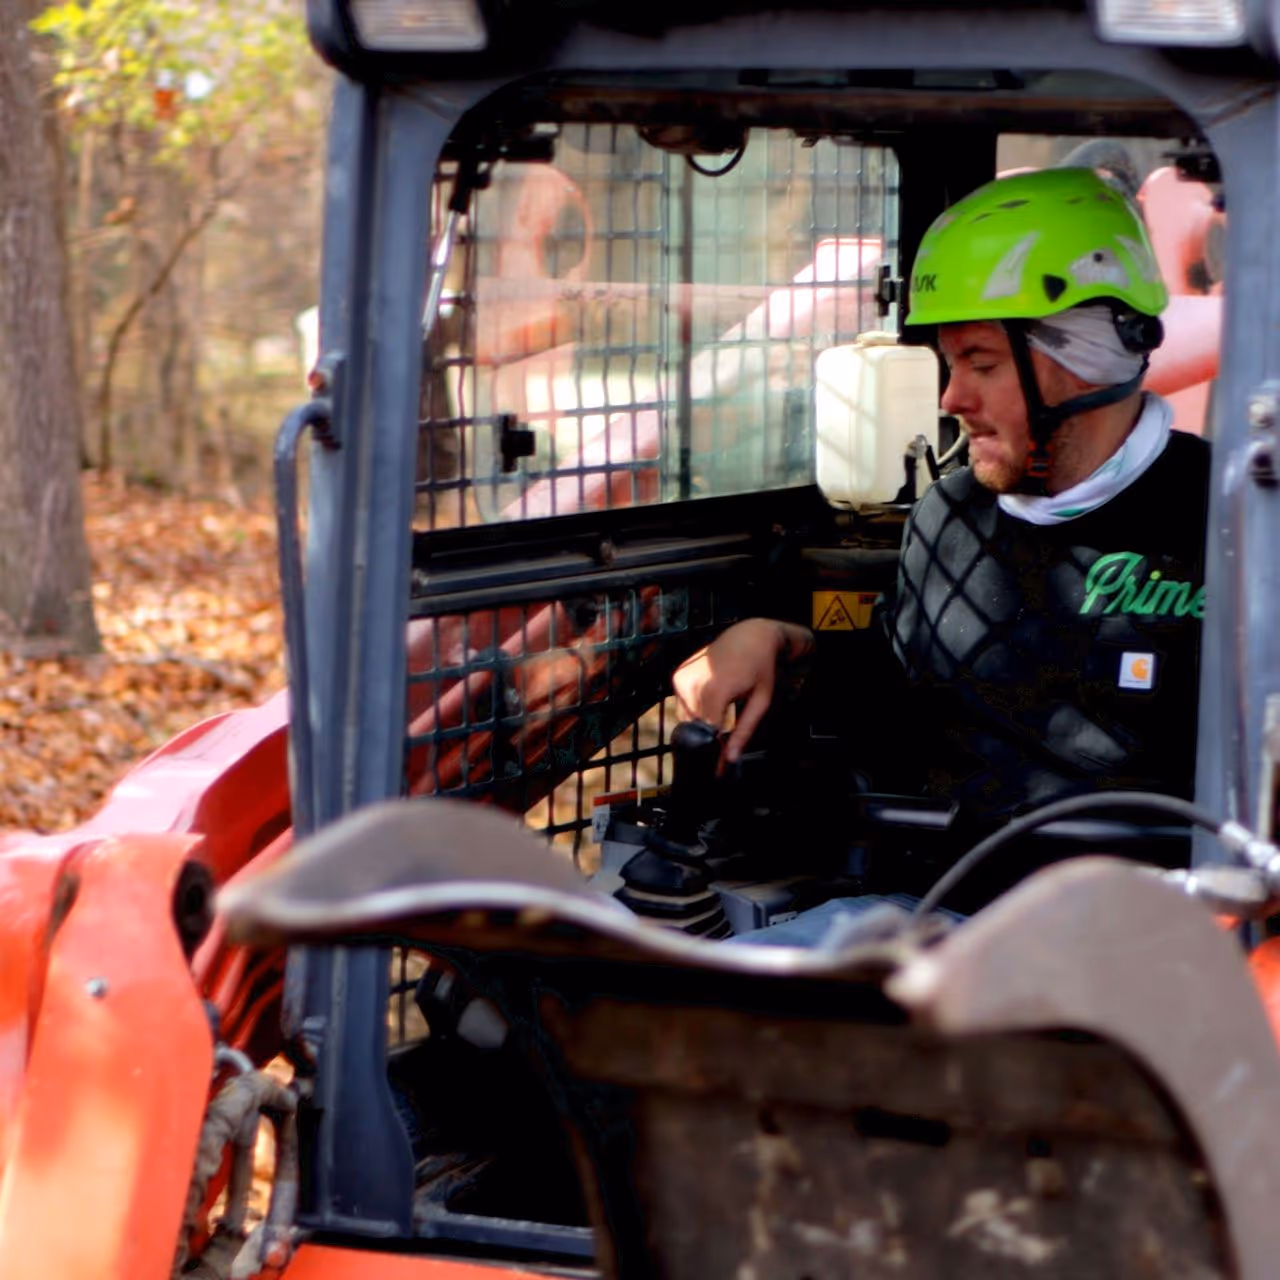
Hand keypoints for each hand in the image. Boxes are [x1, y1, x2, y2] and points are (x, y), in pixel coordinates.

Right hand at [673, 618, 813, 766]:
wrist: (750, 635)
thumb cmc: (760, 668)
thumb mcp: (759, 701)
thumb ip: (743, 732)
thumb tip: (730, 760)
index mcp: (714, 690)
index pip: (707, 732)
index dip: (715, 746)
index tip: (722, 759)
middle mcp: (692, 684)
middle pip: (695, 727)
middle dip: (709, 734)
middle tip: (726, 728)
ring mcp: (681, 679)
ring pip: (685, 718)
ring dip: (701, 721)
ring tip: (722, 706)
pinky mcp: (677, 676)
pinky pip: (681, 705)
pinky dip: (694, 708)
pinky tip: (712, 695)